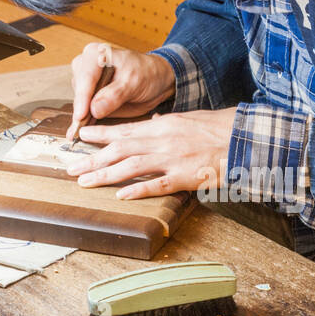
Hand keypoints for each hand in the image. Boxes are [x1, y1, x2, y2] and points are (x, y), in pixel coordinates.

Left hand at [63, 108, 235, 198]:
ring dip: (105, 175)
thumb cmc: (217, 128)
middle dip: (92, 158)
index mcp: (162, 125)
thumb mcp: (187, 120)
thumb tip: (148, 124)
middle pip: (119, 150)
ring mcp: (172, 159)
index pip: (124, 130)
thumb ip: (165, 124)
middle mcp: (162, 140)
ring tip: (85, 182)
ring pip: (131, 167)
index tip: (80, 136)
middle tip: (70, 167)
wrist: (244, 138)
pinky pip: (158, 185)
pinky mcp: (185, 177)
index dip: (99, 134)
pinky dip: (138, 190)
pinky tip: (120, 195)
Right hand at [68, 42, 175, 138]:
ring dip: (83, 116)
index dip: (82, 98)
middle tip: (83, 128)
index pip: (86, 77)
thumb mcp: (134, 82)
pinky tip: (79, 131)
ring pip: (79, 101)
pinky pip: (83, 109)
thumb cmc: (147, 74)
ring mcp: (86, 81)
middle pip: (79, 90)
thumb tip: (94, 109)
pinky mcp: (89, 95)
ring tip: (86, 129)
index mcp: (95, 54)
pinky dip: (84, 120)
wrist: (156, 80)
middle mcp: (86, 65)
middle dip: (81, 109)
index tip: (81, 115)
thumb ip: (114, 95)